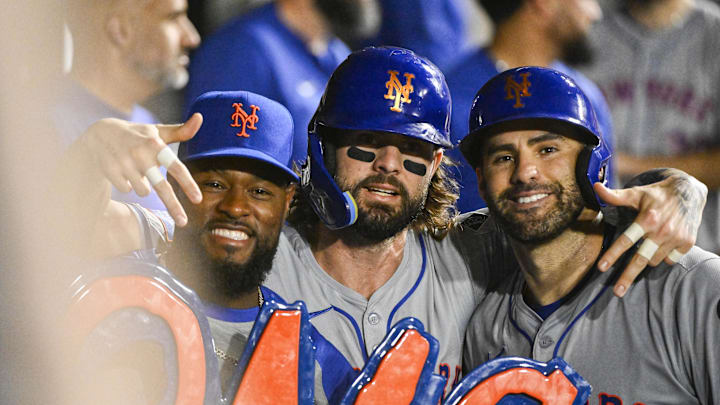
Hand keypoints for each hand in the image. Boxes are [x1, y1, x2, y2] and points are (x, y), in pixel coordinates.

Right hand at [80, 113, 203, 225]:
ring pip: (143, 191)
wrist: (100, 134)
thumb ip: (180, 131)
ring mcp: (124, 163)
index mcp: (156, 144)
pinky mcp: (110, 171)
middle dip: (173, 206)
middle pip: (160, 187)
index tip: (198, 200)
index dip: (187, 184)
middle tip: (184, 223)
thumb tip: (200, 117)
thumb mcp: (157, 131)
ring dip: (143, 185)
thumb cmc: (137, 135)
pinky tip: (122, 170)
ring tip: (136, 170)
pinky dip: (127, 184)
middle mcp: (141, 154)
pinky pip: (127, 189)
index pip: (176, 167)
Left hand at [593, 168, 706, 296]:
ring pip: (654, 261)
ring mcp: (676, 238)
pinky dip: (663, 258)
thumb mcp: (636, 193)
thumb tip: (595, 187)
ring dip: (646, 259)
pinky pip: (670, 260)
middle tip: (617, 292)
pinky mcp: (688, 243)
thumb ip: (615, 196)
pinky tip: (661, 247)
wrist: (689, 191)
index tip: (601, 268)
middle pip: (640, 259)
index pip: (626, 240)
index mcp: (647, 219)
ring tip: (646, 247)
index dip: (612, 255)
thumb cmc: (656, 194)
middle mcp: (662, 230)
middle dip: (627, 277)